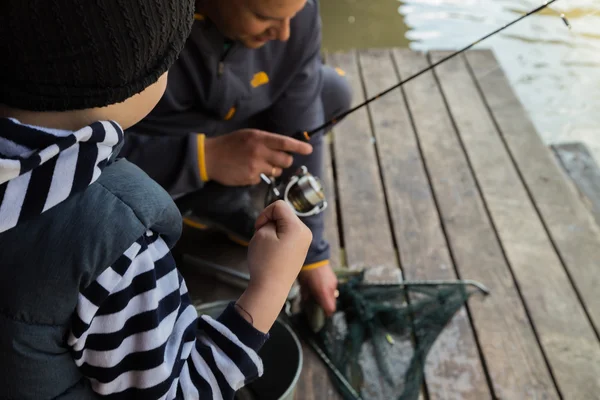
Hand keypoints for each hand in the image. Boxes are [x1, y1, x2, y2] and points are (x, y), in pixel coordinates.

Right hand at [204, 129, 312, 185]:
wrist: (209, 157)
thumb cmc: (229, 144)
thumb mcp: (248, 135)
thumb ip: (265, 140)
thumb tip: (283, 147)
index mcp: (259, 138)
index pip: (285, 143)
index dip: (299, 147)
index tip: (309, 150)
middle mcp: (259, 152)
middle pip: (286, 160)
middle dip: (285, 161)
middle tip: (277, 159)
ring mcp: (255, 167)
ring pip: (276, 172)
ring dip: (273, 170)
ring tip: (259, 165)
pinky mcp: (250, 178)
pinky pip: (263, 179)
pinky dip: (258, 176)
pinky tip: (247, 170)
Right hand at [236, 200, 311, 331]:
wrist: (270, 289)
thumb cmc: (265, 263)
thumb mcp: (262, 234)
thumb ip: (269, 221)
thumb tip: (275, 223)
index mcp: (298, 227)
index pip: (279, 206)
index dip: (264, 213)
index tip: (258, 228)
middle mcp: (305, 233)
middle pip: (284, 215)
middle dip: (270, 222)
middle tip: (262, 238)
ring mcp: (304, 242)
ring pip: (285, 225)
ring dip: (273, 231)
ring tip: (267, 247)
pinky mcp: (300, 251)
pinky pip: (288, 236)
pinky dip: (278, 239)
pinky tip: (272, 252)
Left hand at [299, 264, 337, 316]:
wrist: (313, 256)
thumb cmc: (306, 272)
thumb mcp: (303, 286)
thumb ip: (306, 296)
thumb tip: (306, 301)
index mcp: (323, 293)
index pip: (330, 309)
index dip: (326, 313)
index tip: (321, 314)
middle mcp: (331, 289)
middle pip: (332, 304)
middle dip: (326, 306)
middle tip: (318, 305)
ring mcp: (334, 283)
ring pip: (333, 296)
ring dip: (327, 298)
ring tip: (318, 295)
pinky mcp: (334, 278)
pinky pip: (332, 289)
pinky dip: (328, 291)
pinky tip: (321, 286)